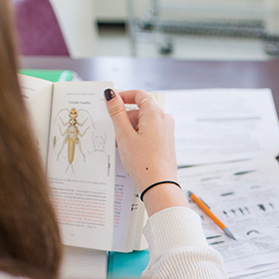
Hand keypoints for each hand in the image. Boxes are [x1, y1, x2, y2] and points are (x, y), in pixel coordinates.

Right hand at [104, 89, 186, 214]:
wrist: (159, 184)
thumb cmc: (143, 161)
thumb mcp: (124, 135)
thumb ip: (117, 112)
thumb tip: (111, 94)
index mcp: (156, 113)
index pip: (139, 94)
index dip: (124, 95)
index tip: (111, 102)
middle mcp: (165, 119)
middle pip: (141, 109)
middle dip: (125, 118)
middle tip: (114, 132)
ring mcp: (167, 131)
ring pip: (144, 122)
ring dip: (130, 129)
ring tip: (121, 145)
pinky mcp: (166, 141)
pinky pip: (149, 132)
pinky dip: (137, 136)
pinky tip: (130, 150)